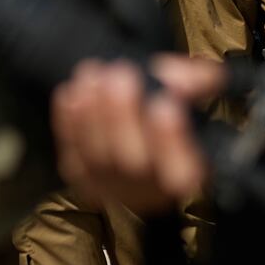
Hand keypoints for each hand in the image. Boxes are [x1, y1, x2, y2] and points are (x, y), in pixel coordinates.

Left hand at [51, 55, 217, 213]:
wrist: (139, 137)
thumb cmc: (170, 114)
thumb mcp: (192, 97)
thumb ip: (195, 82)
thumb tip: (181, 81)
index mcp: (185, 173)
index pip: (181, 171)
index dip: (171, 139)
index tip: (164, 102)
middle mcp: (149, 189)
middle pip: (132, 160)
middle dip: (122, 114)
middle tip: (118, 75)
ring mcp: (112, 186)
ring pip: (98, 156)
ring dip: (91, 112)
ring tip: (91, 74)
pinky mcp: (82, 177)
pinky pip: (72, 152)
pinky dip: (68, 121)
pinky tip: (71, 91)